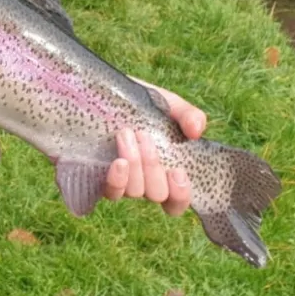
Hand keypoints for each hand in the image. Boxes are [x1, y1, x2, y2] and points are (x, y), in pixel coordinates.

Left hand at [103, 80, 206, 215]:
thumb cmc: (142, 104)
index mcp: (166, 171)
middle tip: (144, 135)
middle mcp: (144, 182)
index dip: (181, 195)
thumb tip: (196, 131)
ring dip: (135, 165)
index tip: (177, 170)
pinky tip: (117, 162)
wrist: (103, 94)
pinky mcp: (98, 177)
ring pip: (135, 191)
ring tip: (127, 134)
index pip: (177, 201)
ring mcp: (122, 182)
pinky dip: (117, 179)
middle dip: (153, 166)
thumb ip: (188, 116)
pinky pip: (110, 191)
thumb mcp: (169, 105)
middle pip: (157, 194)